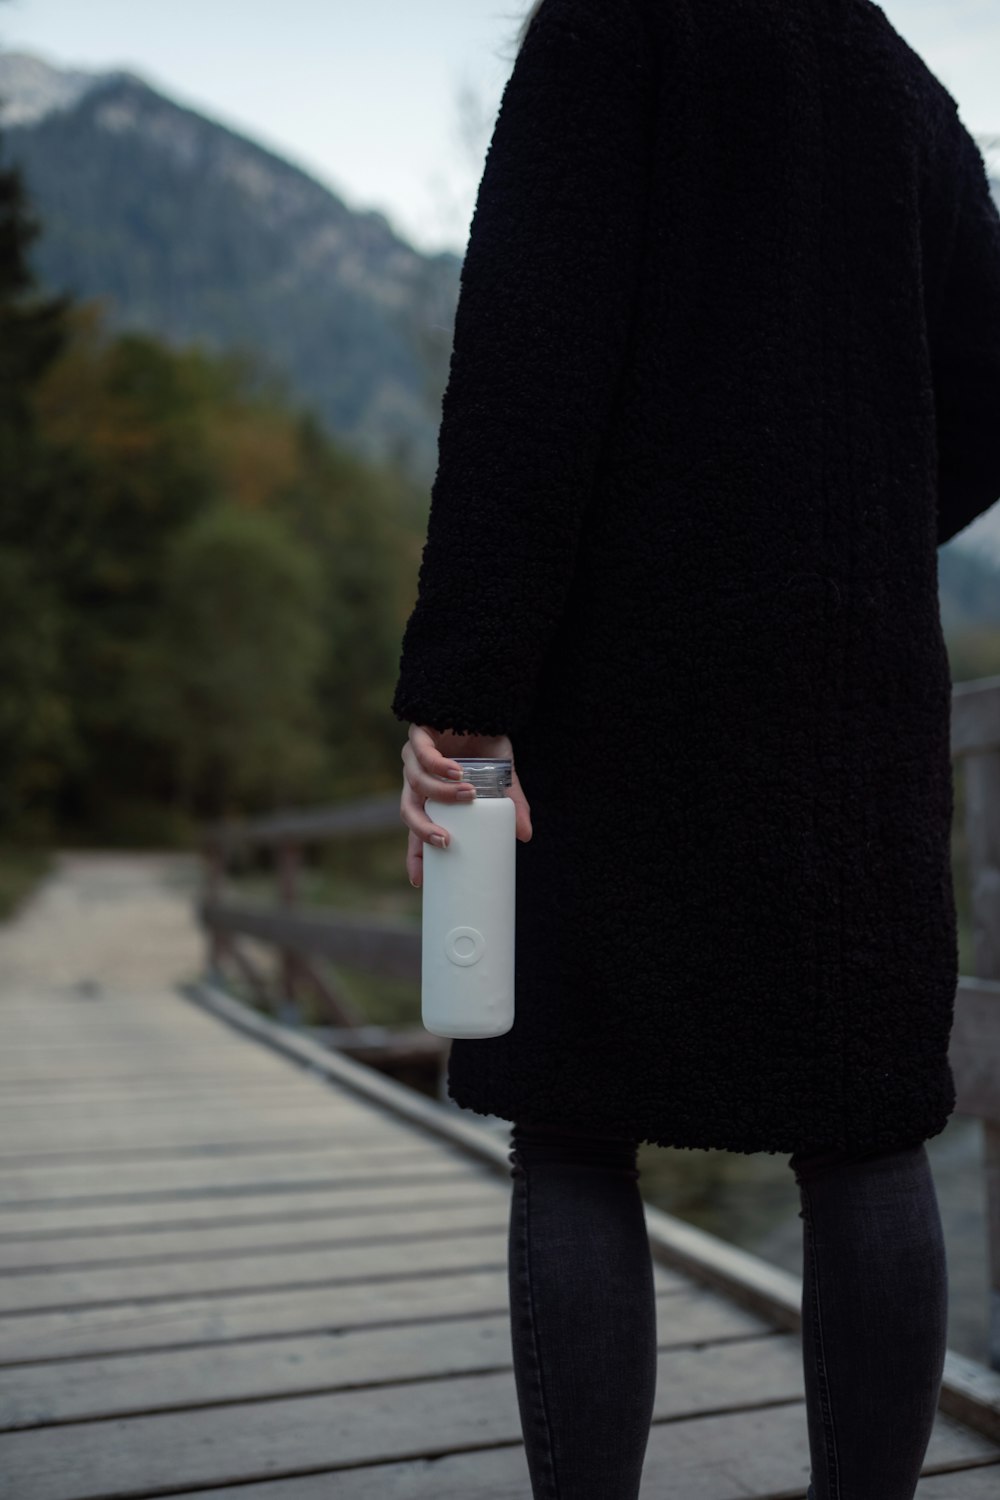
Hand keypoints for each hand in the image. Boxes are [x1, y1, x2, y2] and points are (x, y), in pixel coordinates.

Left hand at [400, 723, 532, 887]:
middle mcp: (417, 778)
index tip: (419, 880)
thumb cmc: (487, 742)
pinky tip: (456, 771)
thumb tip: (525, 835)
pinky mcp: (419, 734)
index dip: (415, 854)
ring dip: (441, 793)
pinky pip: (422, 754)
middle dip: (423, 830)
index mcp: (431, 794)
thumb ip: (512, 804)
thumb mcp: (503, 777)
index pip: (417, 828)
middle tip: (447, 842)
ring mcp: (415, 756)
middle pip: (409, 810)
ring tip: (469, 794)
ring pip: (416, 783)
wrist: (484, 703)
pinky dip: (438, 765)